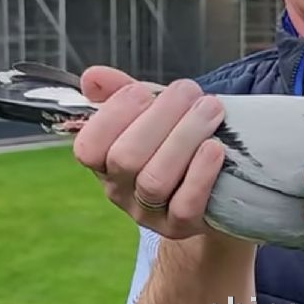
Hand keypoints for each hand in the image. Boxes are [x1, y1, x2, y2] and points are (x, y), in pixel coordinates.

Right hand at [72, 65, 226, 239]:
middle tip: (189, 90)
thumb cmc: (173, 137)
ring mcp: (149, 212)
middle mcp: (120, 190)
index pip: (88, 146)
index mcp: (104, 161)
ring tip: (210, 109)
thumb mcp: (147, 111)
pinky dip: (200, 174)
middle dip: (160, 116)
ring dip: (184, 137)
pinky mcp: (182, 226)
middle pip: (126, 158)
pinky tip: (215, 147)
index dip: (112, 115)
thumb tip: (92, 77)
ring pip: (155, 180)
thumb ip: (120, 92)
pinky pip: (186, 205)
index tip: (142, 91)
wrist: (215, 183)